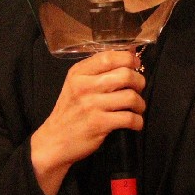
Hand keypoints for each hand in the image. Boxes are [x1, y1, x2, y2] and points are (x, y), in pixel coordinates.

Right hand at [31, 49, 144, 194]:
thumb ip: (98, 70)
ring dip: (140, 104)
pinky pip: (129, 118)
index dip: (128, 59)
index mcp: (79, 73)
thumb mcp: (76, 84)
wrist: (54, 140)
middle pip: (125, 75)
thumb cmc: (70, 110)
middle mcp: (84, 87)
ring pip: (131, 97)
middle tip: (138, 89)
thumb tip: (130, 53)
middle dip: (139, 82)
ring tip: (137, 108)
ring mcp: (92, 106)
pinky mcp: (99, 124)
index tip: (135, 65)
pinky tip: (135, 122)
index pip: (109, 57)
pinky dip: (138, 121)